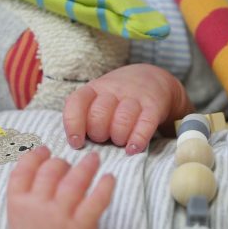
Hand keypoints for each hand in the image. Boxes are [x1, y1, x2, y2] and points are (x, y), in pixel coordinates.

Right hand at [6, 146, 114, 228]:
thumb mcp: (18, 221)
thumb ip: (24, 195)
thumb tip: (38, 165)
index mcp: (18, 204)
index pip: (23, 168)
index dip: (35, 156)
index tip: (44, 151)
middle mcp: (38, 207)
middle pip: (51, 169)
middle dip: (61, 162)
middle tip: (69, 165)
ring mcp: (61, 216)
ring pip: (75, 179)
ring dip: (86, 165)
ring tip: (93, 159)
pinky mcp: (84, 225)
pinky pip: (97, 198)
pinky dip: (105, 185)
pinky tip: (109, 178)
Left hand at [63, 64, 193, 153]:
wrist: (154, 80)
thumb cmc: (118, 99)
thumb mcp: (98, 98)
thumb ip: (85, 116)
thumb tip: (76, 144)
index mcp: (94, 89)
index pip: (77, 102)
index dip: (73, 124)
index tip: (77, 142)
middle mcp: (113, 90)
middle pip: (99, 114)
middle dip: (98, 133)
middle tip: (104, 139)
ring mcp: (135, 97)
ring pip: (122, 119)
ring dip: (118, 137)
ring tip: (120, 142)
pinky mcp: (153, 107)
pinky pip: (145, 124)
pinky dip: (138, 139)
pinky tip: (132, 149)